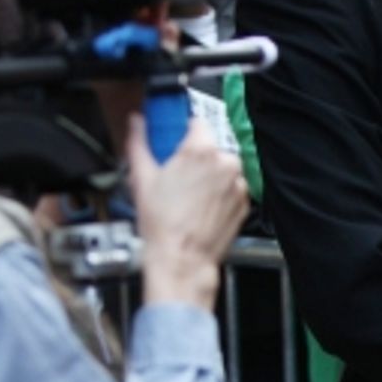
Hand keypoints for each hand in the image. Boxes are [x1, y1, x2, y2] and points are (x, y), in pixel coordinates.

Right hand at [130, 113, 249, 309]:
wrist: (182, 259)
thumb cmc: (163, 224)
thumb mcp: (142, 177)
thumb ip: (139, 141)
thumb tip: (136, 123)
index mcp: (201, 150)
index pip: (196, 122)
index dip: (182, 133)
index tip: (173, 143)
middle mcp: (226, 163)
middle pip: (210, 147)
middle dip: (195, 157)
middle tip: (176, 176)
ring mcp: (238, 184)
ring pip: (222, 168)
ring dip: (209, 176)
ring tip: (188, 196)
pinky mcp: (245, 203)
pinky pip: (232, 188)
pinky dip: (220, 194)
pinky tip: (201, 208)